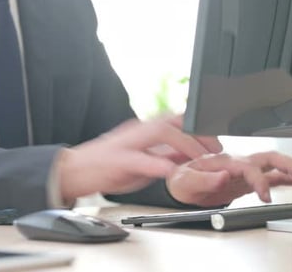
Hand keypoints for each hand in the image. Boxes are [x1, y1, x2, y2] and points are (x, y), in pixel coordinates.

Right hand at [58, 116, 221, 201]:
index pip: (177, 120)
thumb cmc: (110, 165)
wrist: (75, 170)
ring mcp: (127, 143)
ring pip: (159, 133)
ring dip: (183, 143)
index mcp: (145, 130)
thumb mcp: (145, 157)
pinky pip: (139, 159)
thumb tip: (190, 152)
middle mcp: (138, 131)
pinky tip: (170, 169)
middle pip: (172, 122)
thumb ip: (166, 153)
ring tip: (200, 157)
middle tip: (215, 149)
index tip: (216, 140)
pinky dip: (156, 163)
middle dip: (197, 133)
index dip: (199, 127)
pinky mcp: (116, 160)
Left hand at [166, 152, 291, 206]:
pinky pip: (271, 177)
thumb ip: (204, 179)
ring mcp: (245, 170)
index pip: (250, 167)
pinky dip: (287, 178)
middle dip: (288, 165)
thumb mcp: (185, 180)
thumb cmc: (181, 180)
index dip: (260, 181)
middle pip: (269, 158)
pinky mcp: (247, 180)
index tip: (266, 196)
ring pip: (274, 164)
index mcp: (225, 161)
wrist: (180, 184)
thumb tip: (223, 176)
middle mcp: (238, 162)